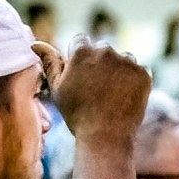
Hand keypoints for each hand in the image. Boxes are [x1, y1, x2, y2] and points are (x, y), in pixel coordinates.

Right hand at [35, 39, 150, 152]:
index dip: (78, 59)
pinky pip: (137, 70)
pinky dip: (132, 82)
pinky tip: (123, 98)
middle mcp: (105, 51)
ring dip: (117, 70)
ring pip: (122, 58)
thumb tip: (35, 44)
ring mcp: (127, 61)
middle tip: (94, 90)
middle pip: (101, 48)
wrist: (105, 137)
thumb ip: (49, 62)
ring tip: (109, 95)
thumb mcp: (57, 88)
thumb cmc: (76, 114)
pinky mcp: (143, 73)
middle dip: (98, 63)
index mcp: (81, 51)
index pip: (80, 41)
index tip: (79, 77)